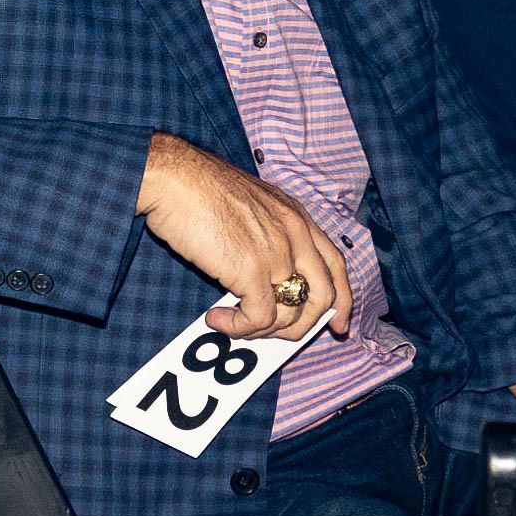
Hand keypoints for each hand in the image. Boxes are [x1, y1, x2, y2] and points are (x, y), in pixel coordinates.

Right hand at [136, 132, 351, 340]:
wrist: (175, 177)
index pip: (335, 263)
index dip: (341, 298)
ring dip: (263, 330)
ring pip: (292, 313)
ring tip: (233, 322)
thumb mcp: (250, 204)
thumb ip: (267, 234)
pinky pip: (260, 318)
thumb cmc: (199, 189)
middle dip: (305, 325)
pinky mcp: (252, 269)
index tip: (337, 323)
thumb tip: (263, 278)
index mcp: (296, 215)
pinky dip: (239, 328)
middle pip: (323, 295)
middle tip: (279, 338)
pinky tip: (217, 319)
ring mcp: (276, 251)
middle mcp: (294, 233)